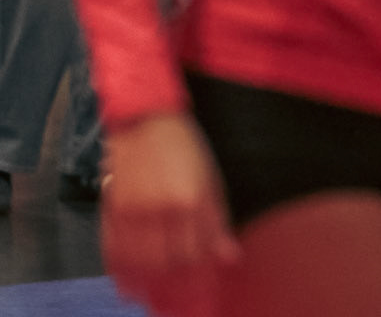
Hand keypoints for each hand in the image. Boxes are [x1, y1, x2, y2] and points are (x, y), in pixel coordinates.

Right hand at [103, 113, 238, 314]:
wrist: (146, 120)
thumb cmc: (184, 149)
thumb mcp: (210, 179)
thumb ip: (217, 222)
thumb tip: (230, 258)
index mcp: (191, 200)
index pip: (196, 255)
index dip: (199, 281)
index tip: (203, 297)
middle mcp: (162, 209)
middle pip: (168, 265)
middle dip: (175, 291)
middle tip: (178, 306)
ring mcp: (134, 211)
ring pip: (139, 265)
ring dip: (148, 288)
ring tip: (155, 302)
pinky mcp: (112, 210)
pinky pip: (114, 253)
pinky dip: (121, 275)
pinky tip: (129, 289)